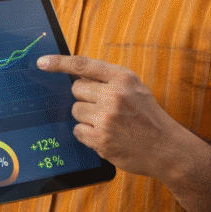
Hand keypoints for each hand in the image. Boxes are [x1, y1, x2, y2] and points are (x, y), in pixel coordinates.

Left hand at [37, 54, 188, 177]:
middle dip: (85, 98)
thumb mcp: (135, 88)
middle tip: (104, 108)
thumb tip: (77, 73)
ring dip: (86, 117)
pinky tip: (106, 136)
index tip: (42, 62)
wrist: (167, 149)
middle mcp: (114, 95)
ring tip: (109, 123)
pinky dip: (87, 134)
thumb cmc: (149, 117)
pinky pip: (78, 131)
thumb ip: (109, 79)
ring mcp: (106, 118)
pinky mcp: (100, 138)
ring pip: (75, 111)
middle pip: (76, 90)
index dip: (59, 63)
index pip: (84, 65)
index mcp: (123, 78)